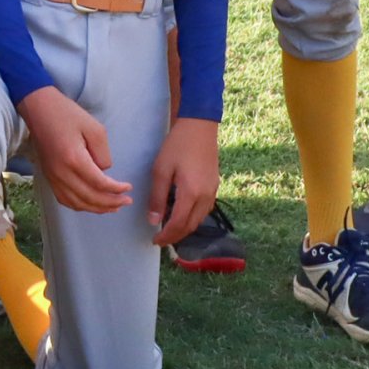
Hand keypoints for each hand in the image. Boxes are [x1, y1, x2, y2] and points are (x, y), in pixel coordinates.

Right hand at [16, 86, 131, 213]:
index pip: (99, 184)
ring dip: (96, 208)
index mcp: (74, 159)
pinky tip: (90, 204)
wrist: (38, 108)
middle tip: (126, 201)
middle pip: (89, 198)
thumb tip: (103, 171)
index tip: (128, 188)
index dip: (116, 190)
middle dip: (111, 203)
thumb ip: (103, 153)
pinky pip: (64, 199)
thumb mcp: (94, 128)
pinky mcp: (48, 176)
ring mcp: (53, 176)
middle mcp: (61, 173)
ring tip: (112, 207)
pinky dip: (79, 206)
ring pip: (76, 203)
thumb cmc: (67, 114)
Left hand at [148, 116, 220, 245]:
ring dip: (184, 228)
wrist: (199, 127)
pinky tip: (182, 214)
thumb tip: (153, 221)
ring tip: (169, 230)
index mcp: (191, 194)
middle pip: (190, 226)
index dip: (166, 236)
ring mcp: (213, 192)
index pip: (178, 224)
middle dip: (175, 236)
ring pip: (199, 220)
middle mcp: (206, 197)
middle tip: (161, 240)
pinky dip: (192, 218)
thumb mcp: (161, 169)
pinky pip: (204, 210)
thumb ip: (157, 197)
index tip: (154, 241)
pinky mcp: (215, 186)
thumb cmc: (177, 145)